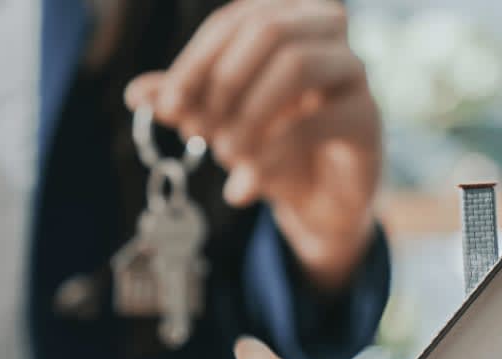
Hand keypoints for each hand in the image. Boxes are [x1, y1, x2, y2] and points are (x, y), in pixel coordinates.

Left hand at [125, 0, 380, 292]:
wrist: (317, 197)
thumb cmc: (268, 142)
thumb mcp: (219, 120)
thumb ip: (184, 102)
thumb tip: (136, 92)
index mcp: (286, 18)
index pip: (233, 21)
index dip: (195, 61)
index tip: (167, 106)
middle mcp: (325, 32)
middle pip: (267, 28)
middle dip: (222, 82)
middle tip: (197, 129)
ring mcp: (352, 72)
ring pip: (297, 63)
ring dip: (248, 114)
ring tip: (225, 154)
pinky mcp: (365, 118)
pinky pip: (315, 122)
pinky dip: (270, 154)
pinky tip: (246, 184)